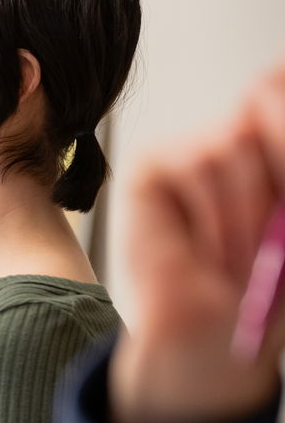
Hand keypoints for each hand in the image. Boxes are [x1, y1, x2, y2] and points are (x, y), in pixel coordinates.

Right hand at [111, 61, 284, 422]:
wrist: (219, 337)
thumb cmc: (268, 287)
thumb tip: (263, 85)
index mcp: (277, 141)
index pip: (279, 85)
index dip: (283, 121)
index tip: (280, 198)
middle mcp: (240, 133)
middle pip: (264, 102)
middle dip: (278, 179)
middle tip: (274, 235)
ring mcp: (195, 147)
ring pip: (232, 143)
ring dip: (246, 215)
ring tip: (237, 256)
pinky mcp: (152, 167)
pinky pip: (195, 165)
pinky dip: (210, 217)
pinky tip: (204, 250)